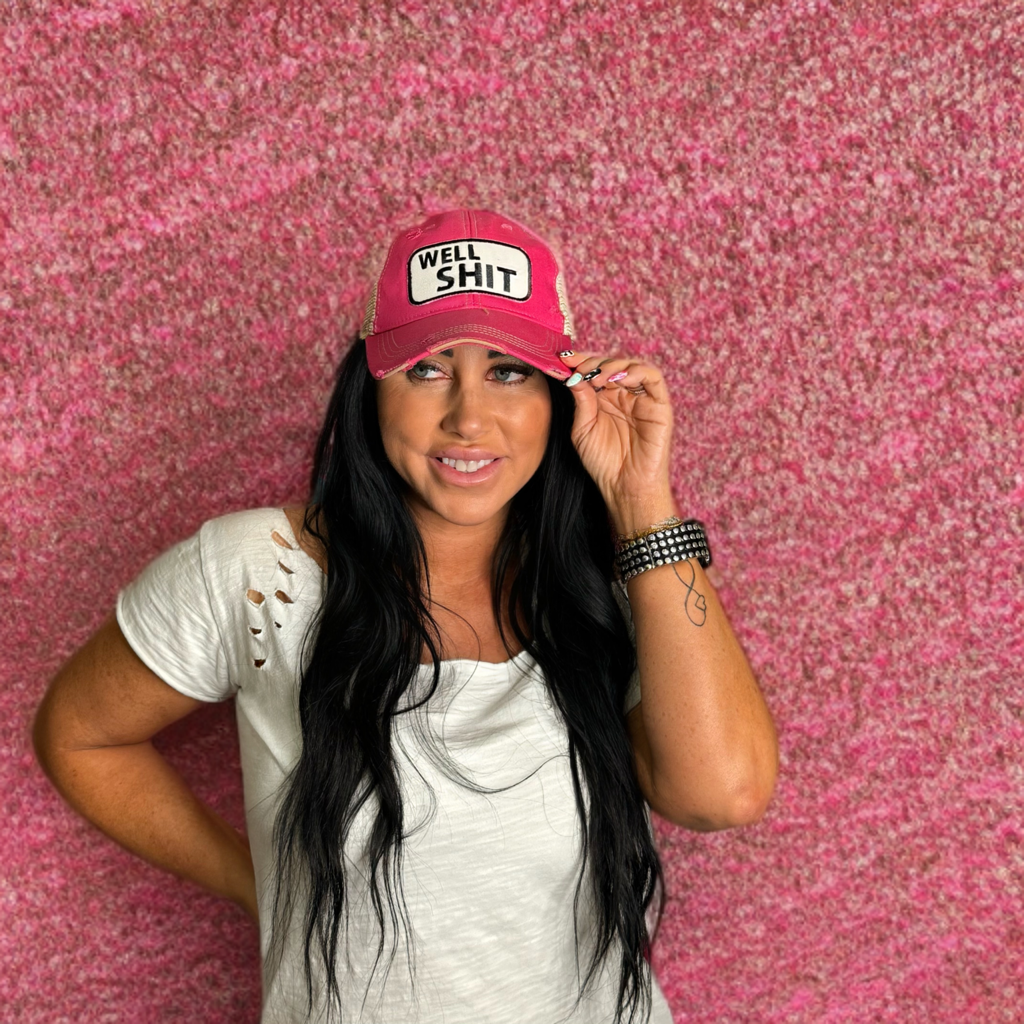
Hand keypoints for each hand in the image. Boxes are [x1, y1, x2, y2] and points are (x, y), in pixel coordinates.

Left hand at [558, 349, 675, 528]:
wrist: (624, 486)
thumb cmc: (603, 462)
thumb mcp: (583, 428)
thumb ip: (581, 400)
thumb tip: (574, 374)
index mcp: (603, 399)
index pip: (593, 370)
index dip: (580, 361)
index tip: (563, 358)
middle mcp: (623, 394)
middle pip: (611, 364)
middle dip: (594, 361)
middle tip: (580, 367)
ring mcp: (641, 398)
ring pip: (632, 365)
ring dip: (614, 365)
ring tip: (598, 377)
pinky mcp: (659, 405)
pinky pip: (653, 378)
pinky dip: (637, 371)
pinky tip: (620, 380)